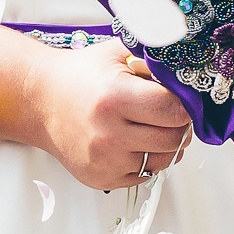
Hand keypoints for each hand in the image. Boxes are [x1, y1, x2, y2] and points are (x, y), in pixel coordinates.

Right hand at [29, 40, 192, 190]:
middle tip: (171, 113)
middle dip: (179, 125)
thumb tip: (190, 75)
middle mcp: (108, 134)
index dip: (183, 103)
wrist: (42, 102)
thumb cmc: (82, 75)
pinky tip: (136, 141)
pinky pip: (146, 175)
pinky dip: (148, 160)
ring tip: (155, 127)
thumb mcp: (119, 54)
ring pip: (164, 161)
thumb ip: (155, 60)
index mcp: (114, 98)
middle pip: (172, 138)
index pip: (173, 110)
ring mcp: (104, 161)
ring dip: (167, 145)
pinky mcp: (102, 179)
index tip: (180, 99)